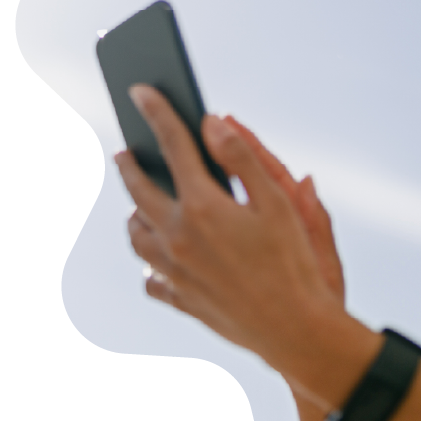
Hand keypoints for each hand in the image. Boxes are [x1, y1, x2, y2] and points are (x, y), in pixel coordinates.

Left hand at [116, 84, 344, 391]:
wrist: (294, 330)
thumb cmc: (294, 263)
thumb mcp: (277, 203)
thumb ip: (243, 158)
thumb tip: (212, 123)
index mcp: (203, 207)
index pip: (172, 146)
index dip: (157, 113)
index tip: (142, 91)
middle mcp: (177, 238)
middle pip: (139, 190)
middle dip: (131, 164)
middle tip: (126, 149)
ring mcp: (174, 272)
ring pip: (136, 235)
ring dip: (135, 211)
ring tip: (140, 202)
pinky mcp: (181, 299)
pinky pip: (151, 279)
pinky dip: (149, 263)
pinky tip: (158, 259)